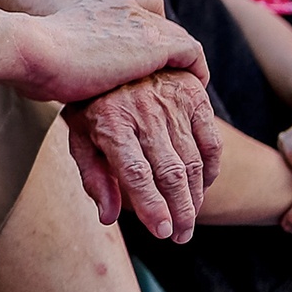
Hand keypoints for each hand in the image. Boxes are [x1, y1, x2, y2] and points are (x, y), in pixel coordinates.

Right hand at [13, 0, 210, 102]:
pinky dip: (197, 71)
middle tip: (170, 81)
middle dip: (169, 50)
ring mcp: (138, 22)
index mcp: (94, 5)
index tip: (142, 55)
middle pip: (162, 22)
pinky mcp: (154, 43)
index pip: (135, 5)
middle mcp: (121, 6)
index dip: (146, 27)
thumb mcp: (40, 53)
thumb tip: (38, 83)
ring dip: (183, 64)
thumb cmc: (25, 61)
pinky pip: (192, 53)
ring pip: (179, 38)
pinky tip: (193, 93)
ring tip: (185, 91)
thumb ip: (54, 62)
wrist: (30, 49)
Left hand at [66, 69, 220, 242]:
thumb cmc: (92, 106)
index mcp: (109, 121)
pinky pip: (211, 143)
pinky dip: (210, 170)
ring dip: (195, 197)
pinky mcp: (193, 95)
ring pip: (192, 161)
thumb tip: (108, 217)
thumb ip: (93, 176)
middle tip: (181, 236)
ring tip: (188, 220)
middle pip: (170, 171)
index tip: (162, 232)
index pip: (135, 172)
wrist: (109, 55)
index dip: (151, 205)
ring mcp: (170, 101)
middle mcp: (142, 110)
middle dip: (179, 210)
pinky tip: (201, 188)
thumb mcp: (80, 136)